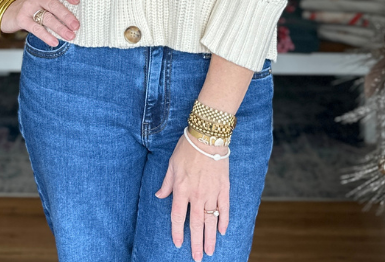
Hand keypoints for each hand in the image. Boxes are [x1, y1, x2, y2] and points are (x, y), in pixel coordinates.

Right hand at [0, 0, 79, 44]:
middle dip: (66, 16)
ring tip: (70, 36)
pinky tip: (55, 42)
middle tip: (76, 25)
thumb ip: (56, 3)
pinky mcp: (22, 19)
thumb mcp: (42, 0)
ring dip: (60, 28)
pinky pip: (36, 28)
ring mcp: (28, 7)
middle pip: (53, 5)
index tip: (78, 1)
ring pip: (47, 17)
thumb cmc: (31, 7)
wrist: (7, 12)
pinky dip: (46, 36)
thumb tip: (77, 17)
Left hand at [155, 132, 228, 259]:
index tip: (178, 243)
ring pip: (211, 220)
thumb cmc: (187, 147)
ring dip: (210, 237)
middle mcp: (196, 195)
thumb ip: (167, 183)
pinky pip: (224, 208)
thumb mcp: (171, 164)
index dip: (177, 232)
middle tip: (197, 257)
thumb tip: (159, 195)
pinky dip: (224, 220)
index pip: (178, 217)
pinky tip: (222, 231)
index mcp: (181, 189)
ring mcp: (212, 192)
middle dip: (196, 243)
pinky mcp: (224, 188)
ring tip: (209, 251)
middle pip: (196, 224)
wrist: (207, 136)